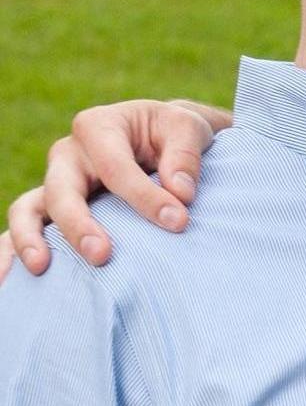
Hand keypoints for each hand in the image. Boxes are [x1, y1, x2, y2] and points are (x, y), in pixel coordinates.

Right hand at [6, 99, 229, 274]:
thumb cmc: (173, 132)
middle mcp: (69, 155)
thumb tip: (180, 193)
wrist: (163, 138)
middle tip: (101, 256)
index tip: (177, 222)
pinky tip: (12, 277)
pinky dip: (14, 250)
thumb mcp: (188, 128)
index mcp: (98, 127)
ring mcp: (58, 183)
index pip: (116, 167)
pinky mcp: (55, 208)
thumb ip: (185, 155)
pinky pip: (28, 229)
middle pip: (61, 190)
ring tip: (40, 268)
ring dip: (30, 239)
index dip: (144, 197)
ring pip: (29, 209)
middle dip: (78, 225)